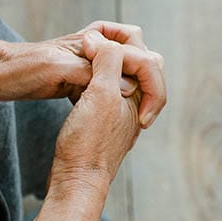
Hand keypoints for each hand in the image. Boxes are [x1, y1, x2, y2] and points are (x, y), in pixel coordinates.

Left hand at [0, 21, 166, 127]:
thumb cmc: (20, 69)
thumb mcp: (58, 68)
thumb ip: (93, 72)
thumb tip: (129, 85)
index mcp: (94, 42)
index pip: (140, 55)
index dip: (149, 83)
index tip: (141, 117)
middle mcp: (95, 50)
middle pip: (138, 61)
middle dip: (148, 86)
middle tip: (142, 118)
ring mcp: (86, 65)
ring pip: (123, 75)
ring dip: (131, 93)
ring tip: (134, 122)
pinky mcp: (76, 79)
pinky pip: (105, 86)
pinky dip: (112, 99)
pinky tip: (104, 120)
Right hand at [49, 37, 143, 195]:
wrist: (75, 181)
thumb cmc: (88, 142)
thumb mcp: (100, 93)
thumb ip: (108, 60)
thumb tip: (102, 39)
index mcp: (140, 96)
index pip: (147, 60)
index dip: (120, 49)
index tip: (91, 52)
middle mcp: (135, 105)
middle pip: (141, 67)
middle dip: (122, 54)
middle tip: (97, 51)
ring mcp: (120, 115)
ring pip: (123, 78)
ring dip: (109, 65)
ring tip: (90, 63)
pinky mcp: (102, 123)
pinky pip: (107, 92)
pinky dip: (97, 80)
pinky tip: (80, 86)